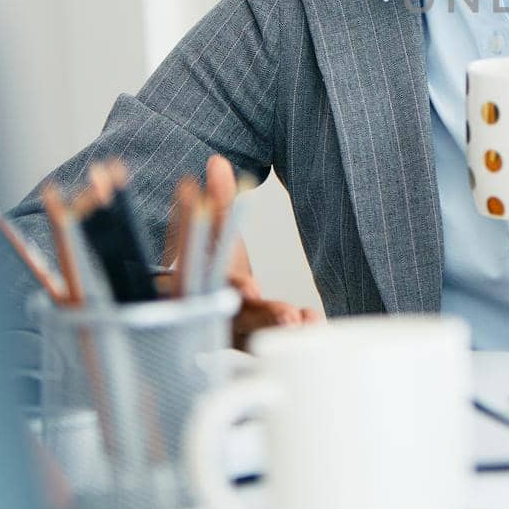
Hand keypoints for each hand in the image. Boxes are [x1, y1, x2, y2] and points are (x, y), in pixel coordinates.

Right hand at [164, 155, 321, 349]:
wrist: (195, 301)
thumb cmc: (209, 261)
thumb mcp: (214, 232)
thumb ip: (219, 201)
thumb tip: (217, 161)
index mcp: (194, 283)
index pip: (208, 285)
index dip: (228, 285)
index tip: (250, 288)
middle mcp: (209, 313)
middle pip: (233, 317)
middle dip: (261, 316)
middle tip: (288, 316)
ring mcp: (226, 334)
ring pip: (251, 337)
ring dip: (277, 329)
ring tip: (302, 321)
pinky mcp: (247, 345)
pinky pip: (267, 347)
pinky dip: (290, 336)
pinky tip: (313, 323)